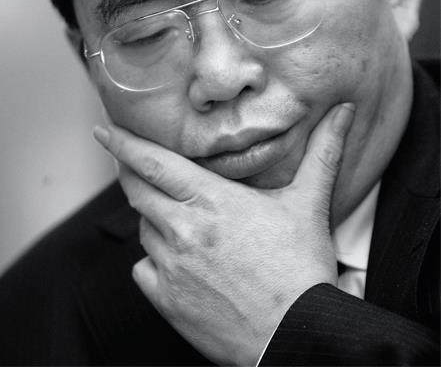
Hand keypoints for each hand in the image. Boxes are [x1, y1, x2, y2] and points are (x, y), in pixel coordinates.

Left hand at [93, 103, 354, 365]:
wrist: (294, 336)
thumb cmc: (301, 269)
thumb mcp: (310, 203)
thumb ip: (323, 152)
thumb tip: (343, 111)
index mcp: (211, 201)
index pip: (153, 163)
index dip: (123, 144)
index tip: (104, 131)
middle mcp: (182, 230)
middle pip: (136, 191)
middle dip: (130, 173)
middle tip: (133, 164)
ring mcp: (170, 267)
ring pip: (144, 229)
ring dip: (154, 218)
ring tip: (182, 220)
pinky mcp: (166, 300)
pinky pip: (143, 268)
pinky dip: (154, 258)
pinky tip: (179, 260)